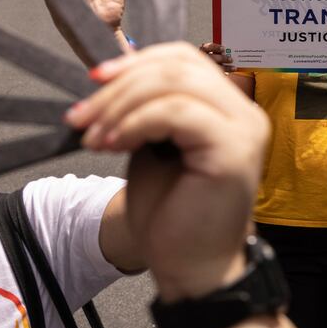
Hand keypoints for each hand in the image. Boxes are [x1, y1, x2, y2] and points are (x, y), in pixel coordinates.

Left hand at [65, 43, 271, 300]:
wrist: (189, 269)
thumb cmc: (174, 216)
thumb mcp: (153, 147)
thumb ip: (146, 110)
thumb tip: (113, 72)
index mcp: (228, 108)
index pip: (185, 58)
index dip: (137, 61)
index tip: (93, 80)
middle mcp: (245, 113)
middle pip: (177, 66)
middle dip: (119, 86)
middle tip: (81, 115)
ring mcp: (244, 130)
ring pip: (174, 84)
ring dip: (120, 106)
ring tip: (93, 136)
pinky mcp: (234, 150)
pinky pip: (177, 113)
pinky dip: (135, 123)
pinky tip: (113, 144)